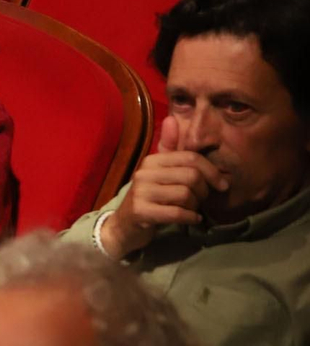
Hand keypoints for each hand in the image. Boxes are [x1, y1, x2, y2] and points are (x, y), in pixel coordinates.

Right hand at [99, 116, 226, 259]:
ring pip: (186, 194)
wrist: (125, 226)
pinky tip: (191, 219)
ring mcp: (141, 192)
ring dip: (195, 206)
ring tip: (190, 209)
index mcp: (152, 160)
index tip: (221, 185)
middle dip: (204, 191)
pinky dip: (190, 218)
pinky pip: (178, 212)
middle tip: (201, 200)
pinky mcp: (141, 211)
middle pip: (191, 176)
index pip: (190, 157)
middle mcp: (144, 172)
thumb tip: (172, 119)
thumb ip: (169, 148)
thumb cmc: (149, 197)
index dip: (211, 171)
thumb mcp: (159, 172)